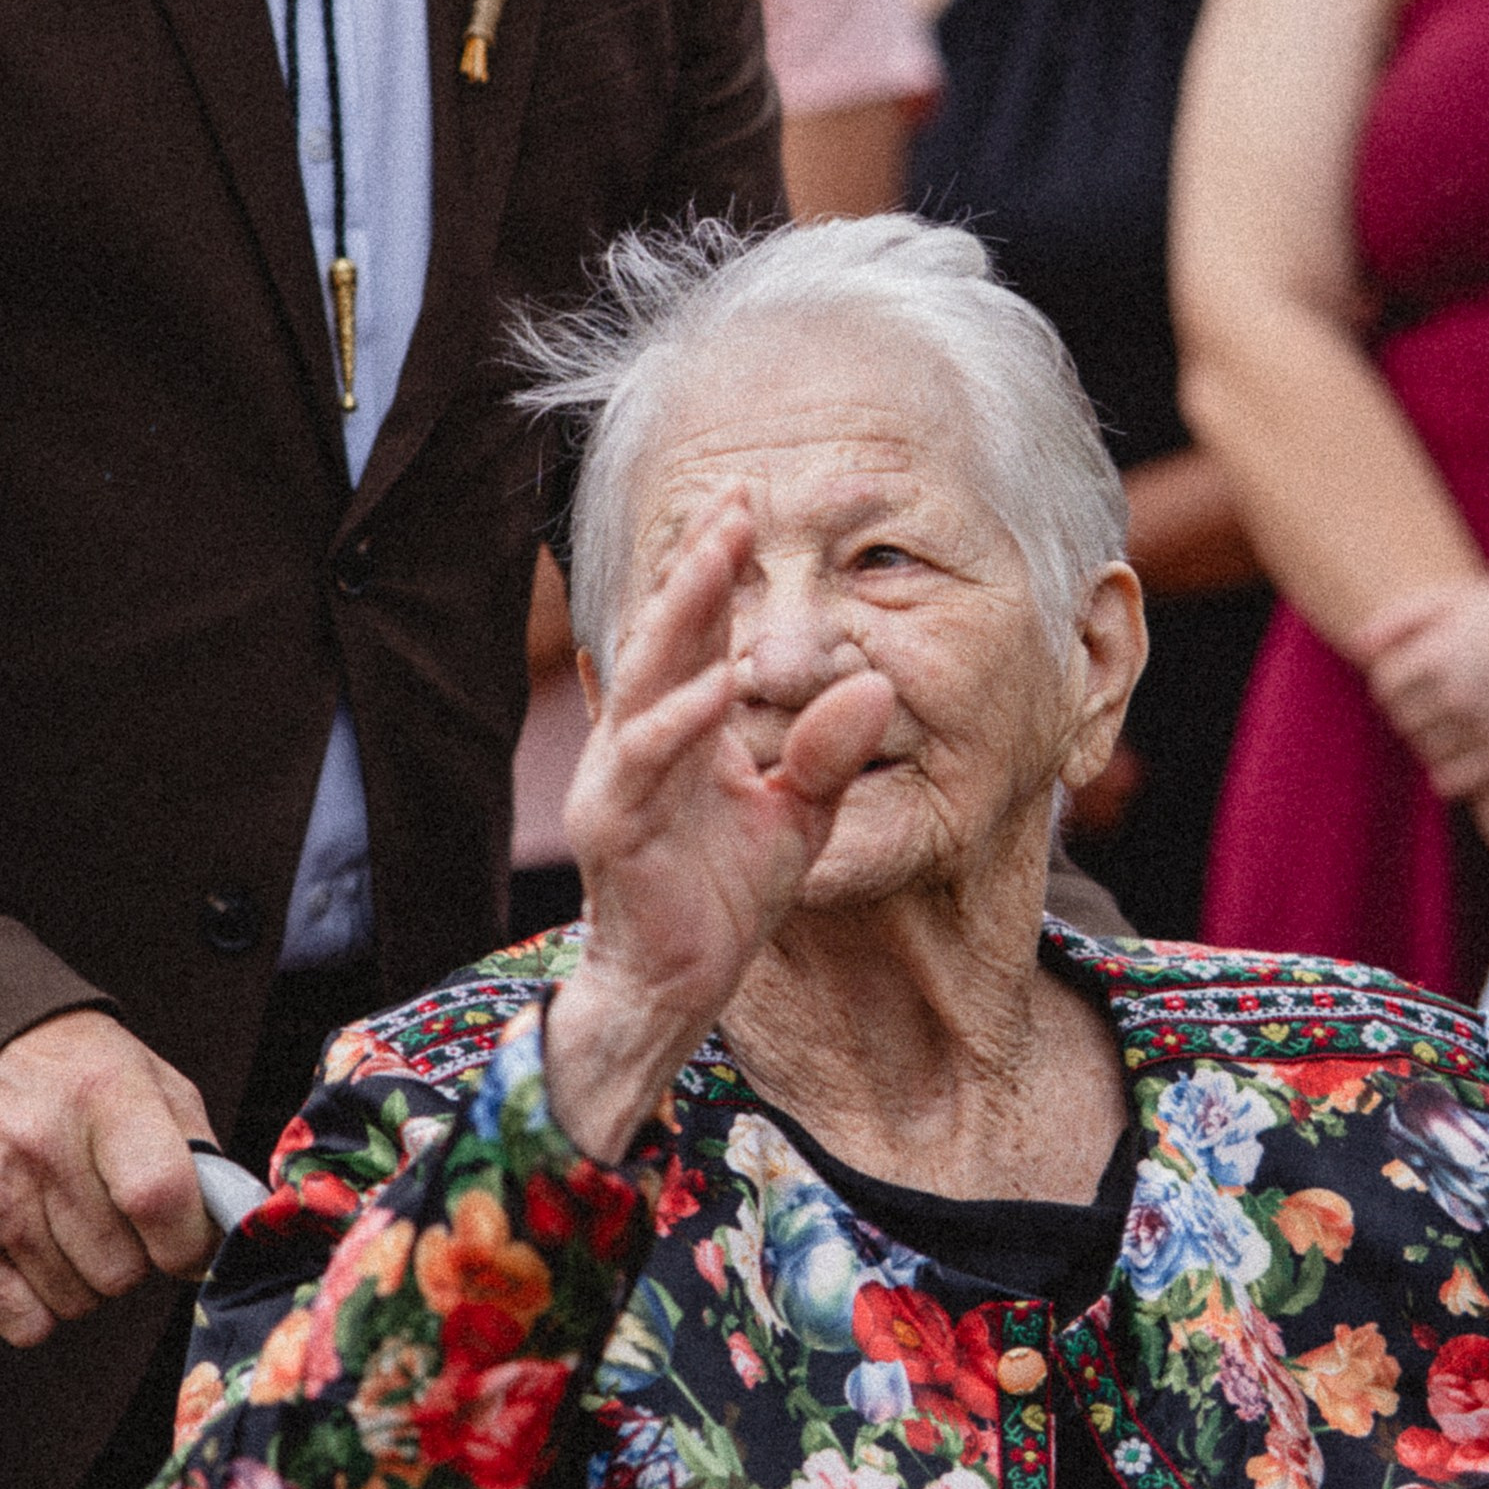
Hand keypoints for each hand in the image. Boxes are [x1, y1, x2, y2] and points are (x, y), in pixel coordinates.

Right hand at [0, 1010, 213, 1347]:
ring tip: (81, 1231)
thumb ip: (202, 1161)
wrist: (4, 1047)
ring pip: (74, 1297)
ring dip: (89, 1281)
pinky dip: (40, 1307)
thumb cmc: (91, 1078)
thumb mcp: (160, 1090)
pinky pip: (21, 1316)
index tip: (190, 1247)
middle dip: (137, 1261)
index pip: (158, 1198)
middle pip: (119, 1267)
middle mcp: (43, 1142)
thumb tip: (229, 1235)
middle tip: (124, 1225)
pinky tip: (44, 1263)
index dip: (188, 1244)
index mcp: (108, 1097)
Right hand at [546, 499, 893, 1162]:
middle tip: (734, 499)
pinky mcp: (614, 824)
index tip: (749, 502)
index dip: (719, 569)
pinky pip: (643, 759)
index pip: (698, 632)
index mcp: (680, 729)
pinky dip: (678, 719)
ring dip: (681, 614)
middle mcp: (639, 739)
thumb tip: (874, 684)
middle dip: (699, 564)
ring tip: (719, 555)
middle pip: (666, 633)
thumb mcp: (797, 817)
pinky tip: (714, 685)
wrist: (674, 988)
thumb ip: (829, 752)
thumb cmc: (723, 899)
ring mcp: (619, 778)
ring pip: (645, 677)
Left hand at [1358, 572, 1488, 793]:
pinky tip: (1458, 760)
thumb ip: (1406, 615)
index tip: (1407, 683)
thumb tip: (1359, 644)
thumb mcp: (1468, 596)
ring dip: (1430, 742)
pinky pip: (1454, 779)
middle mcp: (1456, 690)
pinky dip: (1447, 774)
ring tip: (1451, 727)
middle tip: (1429, 707)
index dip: (1390, 685)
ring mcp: (1483, 725)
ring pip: (1425, 751)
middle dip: (1408, 714)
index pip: (1383, 685)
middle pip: (1401, 721)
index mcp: (1439, 650)